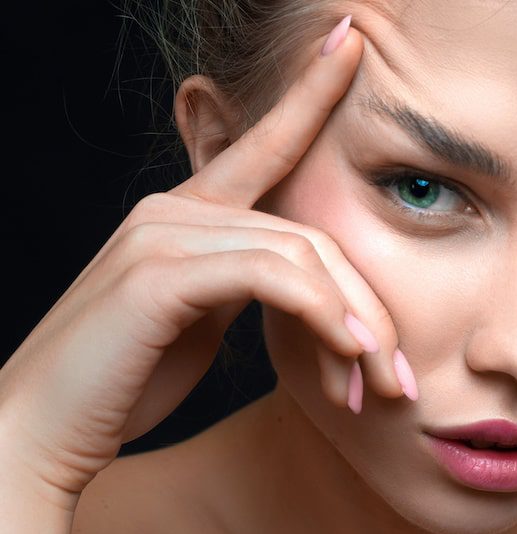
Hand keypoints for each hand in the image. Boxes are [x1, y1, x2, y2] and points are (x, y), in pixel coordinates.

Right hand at [0, 20, 404, 507]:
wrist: (43, 432)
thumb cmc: (127, 379)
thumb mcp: (200, 320)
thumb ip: (246, 283)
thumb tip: (304, 283)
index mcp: (188, 213)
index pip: (266, 144)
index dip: (311, 91)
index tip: (350, 42)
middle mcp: (174, 208)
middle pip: (312, 234)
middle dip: (369, 309)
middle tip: (397, 377)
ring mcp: (162, 234)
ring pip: (300, 254)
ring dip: (355, 324)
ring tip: (380, 385)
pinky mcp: (158, 273)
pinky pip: (270, 275)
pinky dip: (321, 314)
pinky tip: (347, 354)